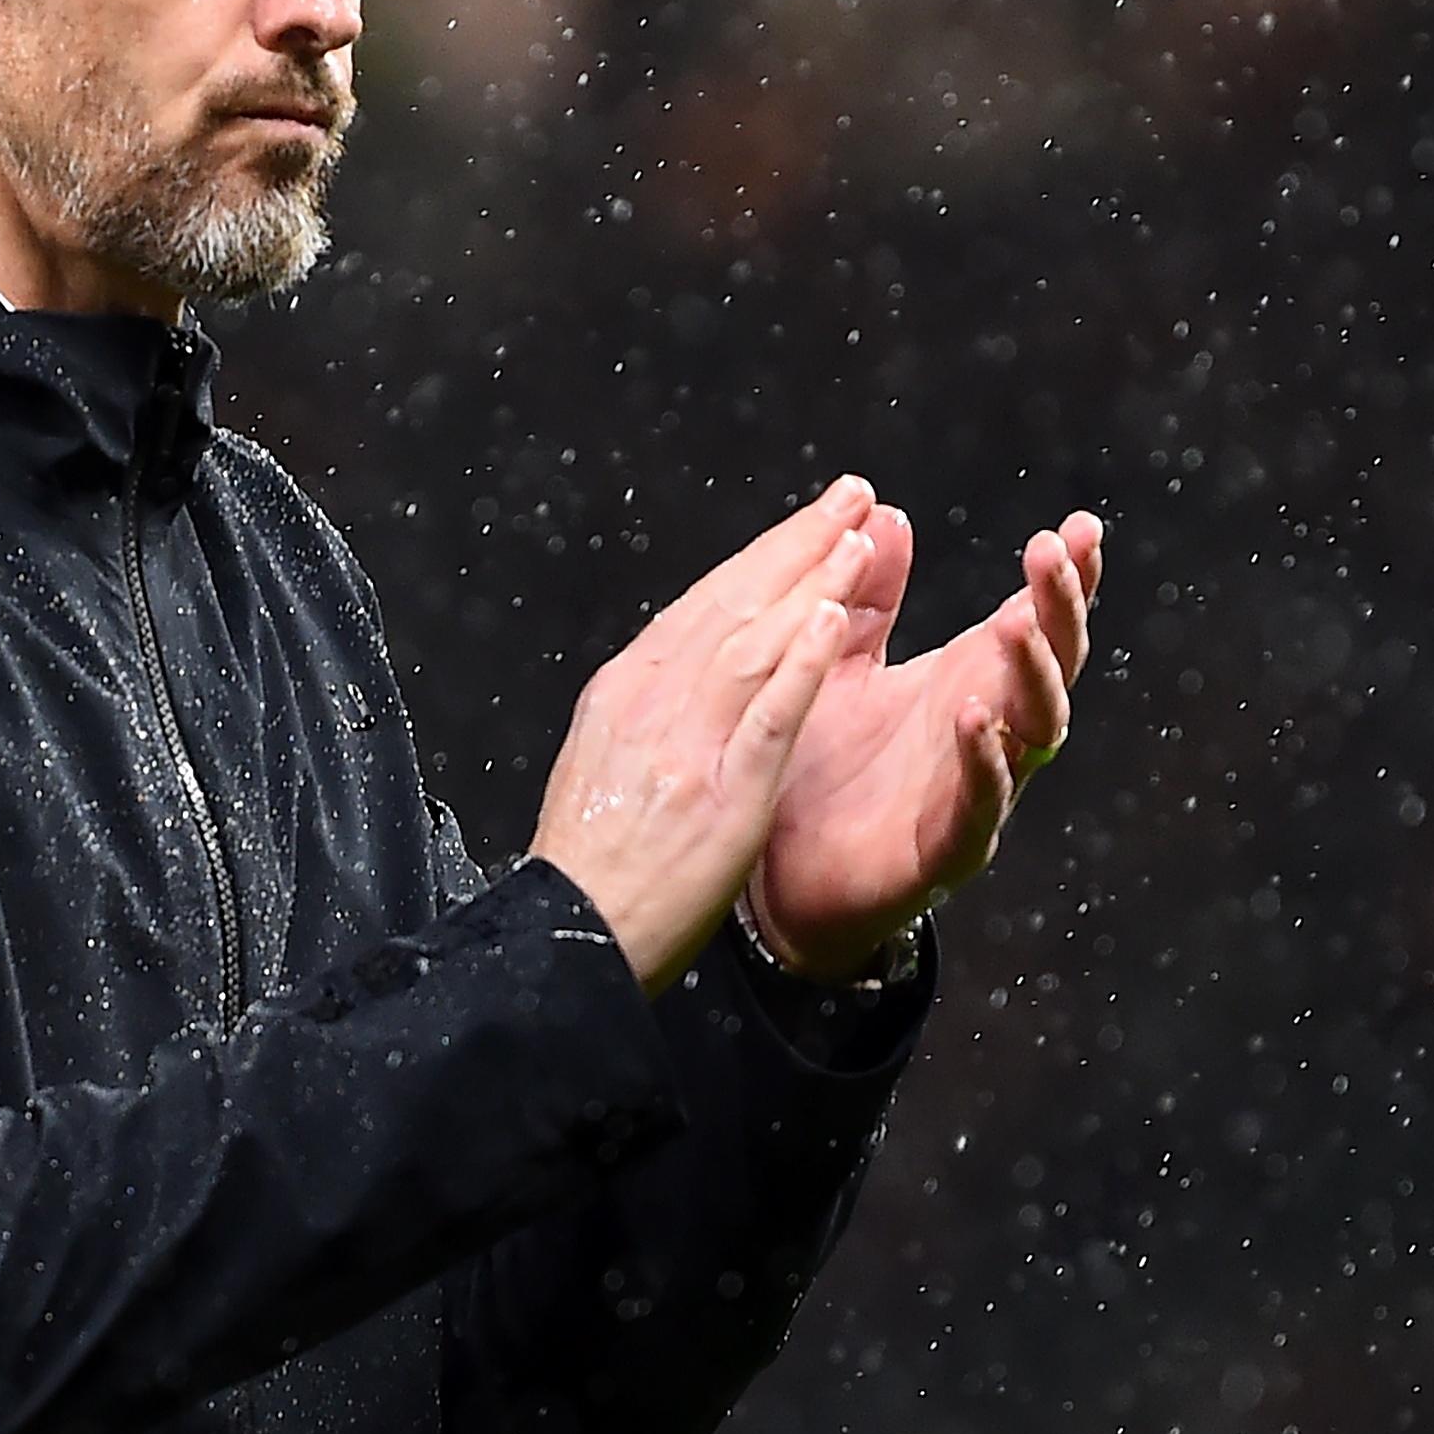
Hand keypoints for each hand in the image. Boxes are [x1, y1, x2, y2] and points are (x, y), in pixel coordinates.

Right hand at [531, 476, 880, 994]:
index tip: (811, 521)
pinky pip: (770, 713)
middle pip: (735, 603)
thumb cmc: (592, 865)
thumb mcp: (603, 761)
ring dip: (813, 582)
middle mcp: (652, 700)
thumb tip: (683, 657)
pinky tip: (837, 620)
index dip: (764, 556)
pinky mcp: (721, 791)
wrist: (572, 937)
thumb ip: (646, 707)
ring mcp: (686, 743)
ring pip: (756, 641)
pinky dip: (804, 661)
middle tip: (854, 496)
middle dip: (799, 545)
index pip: (703, 604)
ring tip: (862, 538)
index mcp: (625, 690)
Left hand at [742, 508, 1104, 981]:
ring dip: (1032, 675)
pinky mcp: (947, 849)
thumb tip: (888, 514)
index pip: (1038, 621)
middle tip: (1050, 553)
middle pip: (1053, 664)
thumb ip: (870, 597)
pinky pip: (982, 805)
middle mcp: (990, 731)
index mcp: (972, 681)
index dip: (1066, 578)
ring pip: (1036, 731)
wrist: (780, 876)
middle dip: (1060, 607)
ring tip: (1015, 622)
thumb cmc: (824, 763)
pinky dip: (985, 762)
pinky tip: (975, 717)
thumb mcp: (841, 662)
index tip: (1081, 525)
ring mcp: (977, 791)